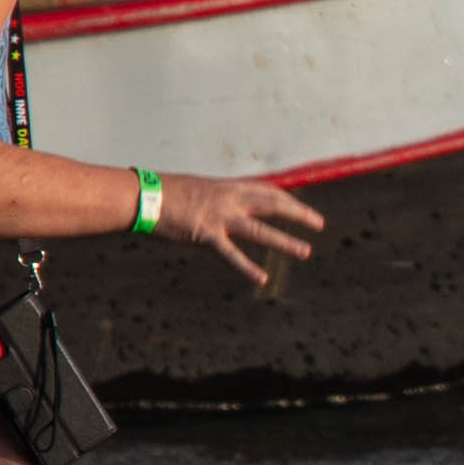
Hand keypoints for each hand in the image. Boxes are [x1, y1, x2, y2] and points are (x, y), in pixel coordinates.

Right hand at [152, 172, 325, 292]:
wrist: (143, 195)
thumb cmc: (166, 192)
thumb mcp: (199, 188)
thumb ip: (218, 197)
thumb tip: (226, 203)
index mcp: (228, 186)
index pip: (267, 190)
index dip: (287, 199)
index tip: (301, 207)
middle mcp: (229, 199)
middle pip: (273, 205)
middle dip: (298, 214)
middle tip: (320, 224)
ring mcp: (219, 217)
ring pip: (260, 231)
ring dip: (285, 242)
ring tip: (306, 252)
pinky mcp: (206, 235)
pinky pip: (231, 254)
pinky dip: (247, 268)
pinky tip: (263, 278)